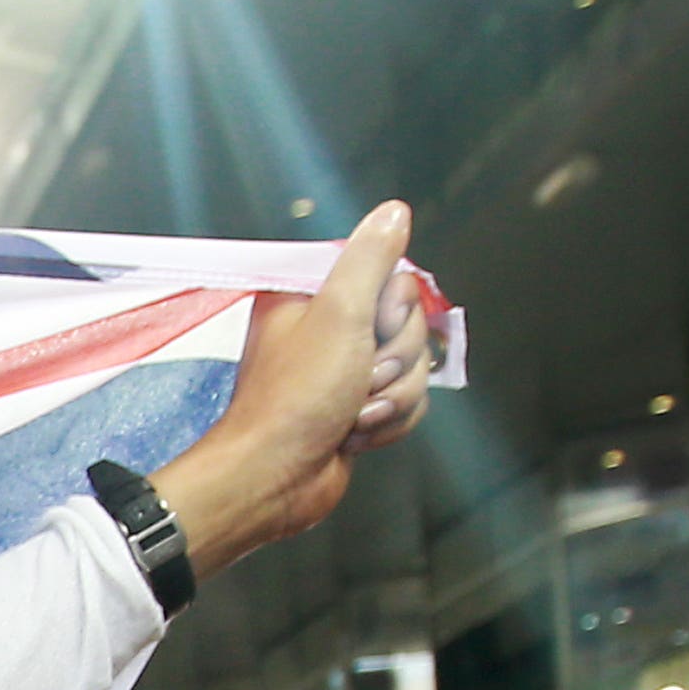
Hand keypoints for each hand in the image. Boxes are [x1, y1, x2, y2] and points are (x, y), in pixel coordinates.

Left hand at [151, 202, 434, 575]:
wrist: (276, 477)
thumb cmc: (295, 398)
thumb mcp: (339, 313)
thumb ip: (370, 259)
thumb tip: (394, 212)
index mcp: (312, 296)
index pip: (388, 276)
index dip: (394, 307)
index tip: (376, 325)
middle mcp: (327, 330)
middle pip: (407, 323)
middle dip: (394, 359)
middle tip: (360, 377)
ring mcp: (345, 372)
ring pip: (412, 367)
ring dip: (392, 395)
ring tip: (353, 412)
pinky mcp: (359, 409)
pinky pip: (406, 402)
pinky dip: (389, 421)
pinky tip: (356, 433)